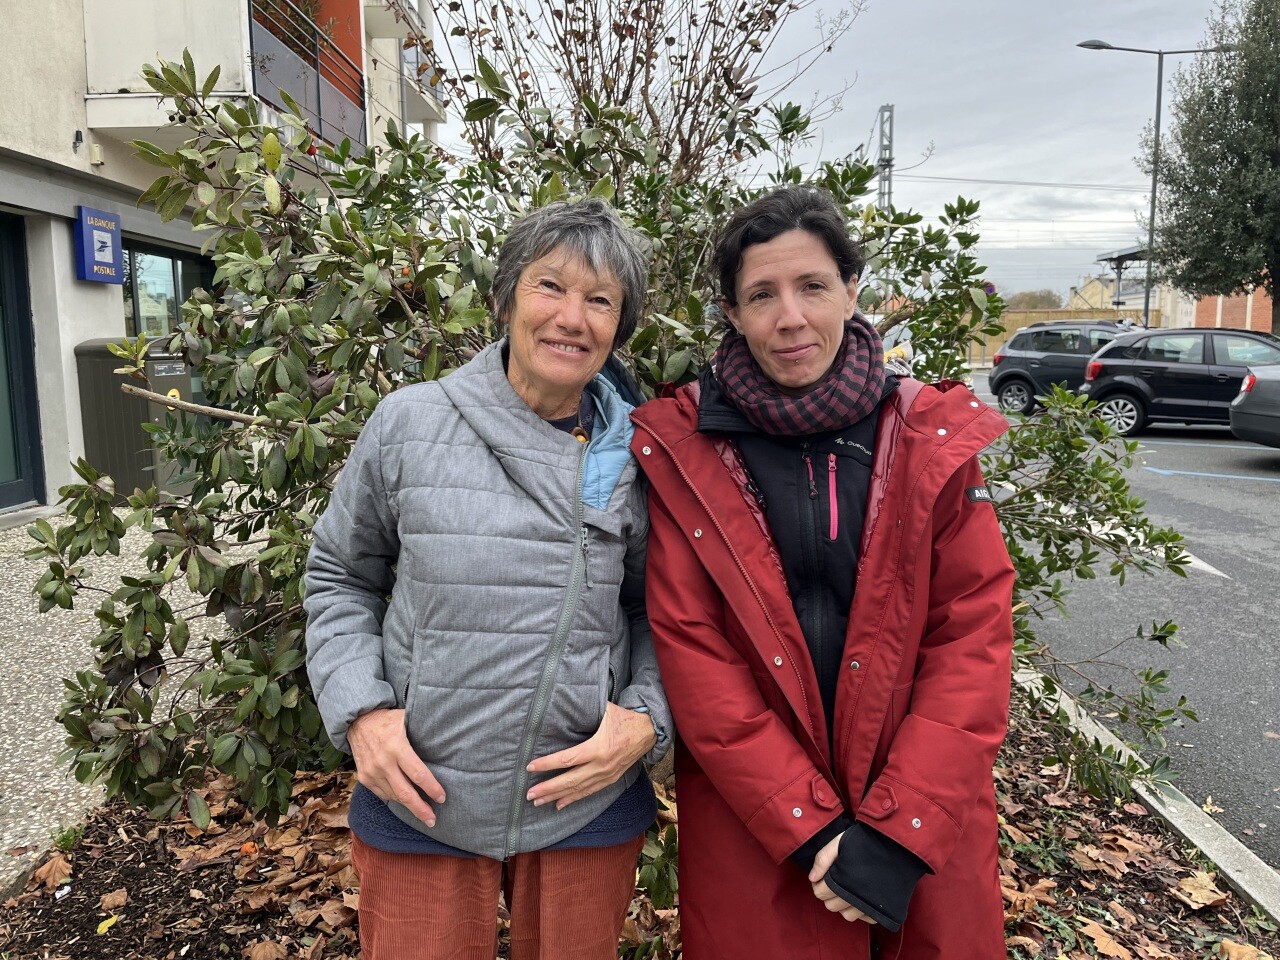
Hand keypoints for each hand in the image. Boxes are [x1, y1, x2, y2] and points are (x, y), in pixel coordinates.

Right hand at [348, 708, 445, 826]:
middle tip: (433, 820)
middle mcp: (383, 762)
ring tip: (423, 813)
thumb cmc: (388, 720)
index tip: (442, 798)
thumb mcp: (406, 719)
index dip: (431, 788)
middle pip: (405, 793)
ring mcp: (372, 772)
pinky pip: (383, 794)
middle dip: (420, 809)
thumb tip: (448, 737)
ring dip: (409, 806)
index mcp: (397, 746)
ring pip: (394, 796)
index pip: (418, 773)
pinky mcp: (364, 778)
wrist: (357, 722)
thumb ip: (423, 730)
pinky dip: (395, 799)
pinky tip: (405, 802)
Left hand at [526, 702, 656, 809]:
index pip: (567, 759)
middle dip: (547, 789)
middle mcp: (601, 766)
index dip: (547, 764)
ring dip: (556, 797)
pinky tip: (559, 804)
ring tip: (538, 802)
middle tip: (529, 794)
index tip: (530, 767)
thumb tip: (561, 701)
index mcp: (598, 748)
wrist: (648, 731)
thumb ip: (584, 709)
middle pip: (569, 781)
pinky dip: (573, 799)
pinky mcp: (610, 780)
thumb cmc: (624, 718)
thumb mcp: (604, 710)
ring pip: (577, 790)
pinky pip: (589, 792)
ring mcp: (606, 775)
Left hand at [809, 831, 877, 924]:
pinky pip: (867, 919)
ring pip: (848, 915)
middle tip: (835, 881)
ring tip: (848, 889)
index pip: (820, 894)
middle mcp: (856, 896)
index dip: (818, 885)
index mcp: (843, 880)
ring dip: (844, 905)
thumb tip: (812, 878)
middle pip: (832, 906)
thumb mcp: (839, 841)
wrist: (897, 844)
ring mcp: (871, 905)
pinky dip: (862, 911)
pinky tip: (862, 897)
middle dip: (829, 895)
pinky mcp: (885, 909)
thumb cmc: (866, 841)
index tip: (823, 877)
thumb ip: (822, 858)